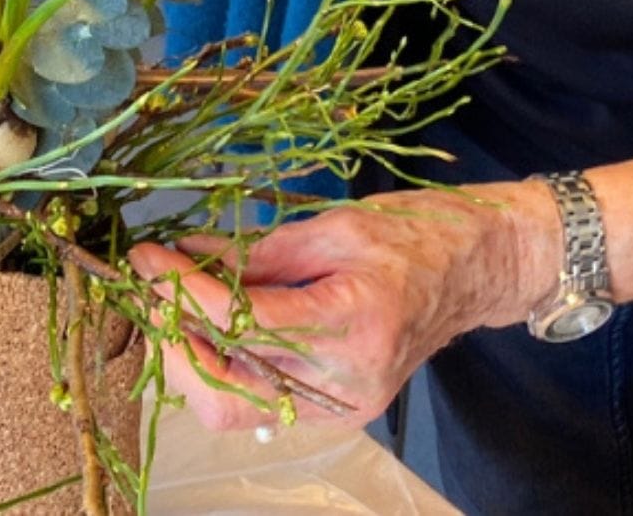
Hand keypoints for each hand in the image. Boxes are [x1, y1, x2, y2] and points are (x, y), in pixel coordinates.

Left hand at [131, 182, 553, 433]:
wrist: (483, 266)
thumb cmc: (419, 231)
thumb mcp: (336, 225)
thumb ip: (261, 251)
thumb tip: (189, 256)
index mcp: (354, 321)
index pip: (245, 322)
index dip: (186, 293)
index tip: (149, 259)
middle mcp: (347, 379)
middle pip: (228, 385)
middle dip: (174, 337)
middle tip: (151, 285)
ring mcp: (345, 404)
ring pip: (236, 405)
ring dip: (190, 356)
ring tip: (171, 303)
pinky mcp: (341, 408)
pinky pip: (263, 399)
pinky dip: (225, 365)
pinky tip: (210, 324)